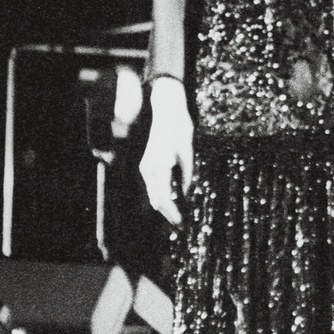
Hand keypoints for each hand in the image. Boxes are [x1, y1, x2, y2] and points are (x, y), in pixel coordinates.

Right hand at [139, 77, 193, 225]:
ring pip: (152, 192)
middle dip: (167, 213)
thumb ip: (186, 172)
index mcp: (158, 166)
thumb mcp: (187, 150)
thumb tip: (187, 192)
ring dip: (164, 204)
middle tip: (180, 225)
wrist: (165, 108)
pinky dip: (161, 193)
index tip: (181, 224)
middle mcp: (148, 168)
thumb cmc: (179, 126)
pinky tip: (171, 198)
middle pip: (155, 199)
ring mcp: (145, 165)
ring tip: (177, 215)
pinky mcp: (148, 162)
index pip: (163, 198)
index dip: (171, 213)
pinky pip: (153, 183)